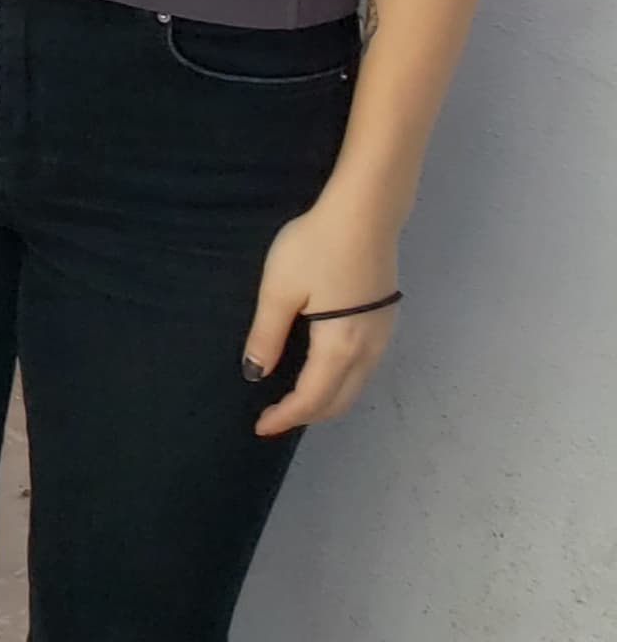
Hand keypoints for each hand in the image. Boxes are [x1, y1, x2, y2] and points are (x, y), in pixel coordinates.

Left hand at [244, 192, 403, 435]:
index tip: (260, 427)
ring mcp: (383, 336)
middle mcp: (369, 350)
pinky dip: (341, 382)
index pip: (312, 398)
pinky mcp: (386, 321)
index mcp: (340, 347)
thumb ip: (267, 335)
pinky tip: (321, 373)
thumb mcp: (279, 290)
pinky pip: (363, 369)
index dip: (285, 417)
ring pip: (355, 387)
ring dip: (326, 401)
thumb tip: (255, 373)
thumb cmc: (316, 248)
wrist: (364, 214)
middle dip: (306, 415)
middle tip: (273, 417)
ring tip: (292, 401)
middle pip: (340, 400)